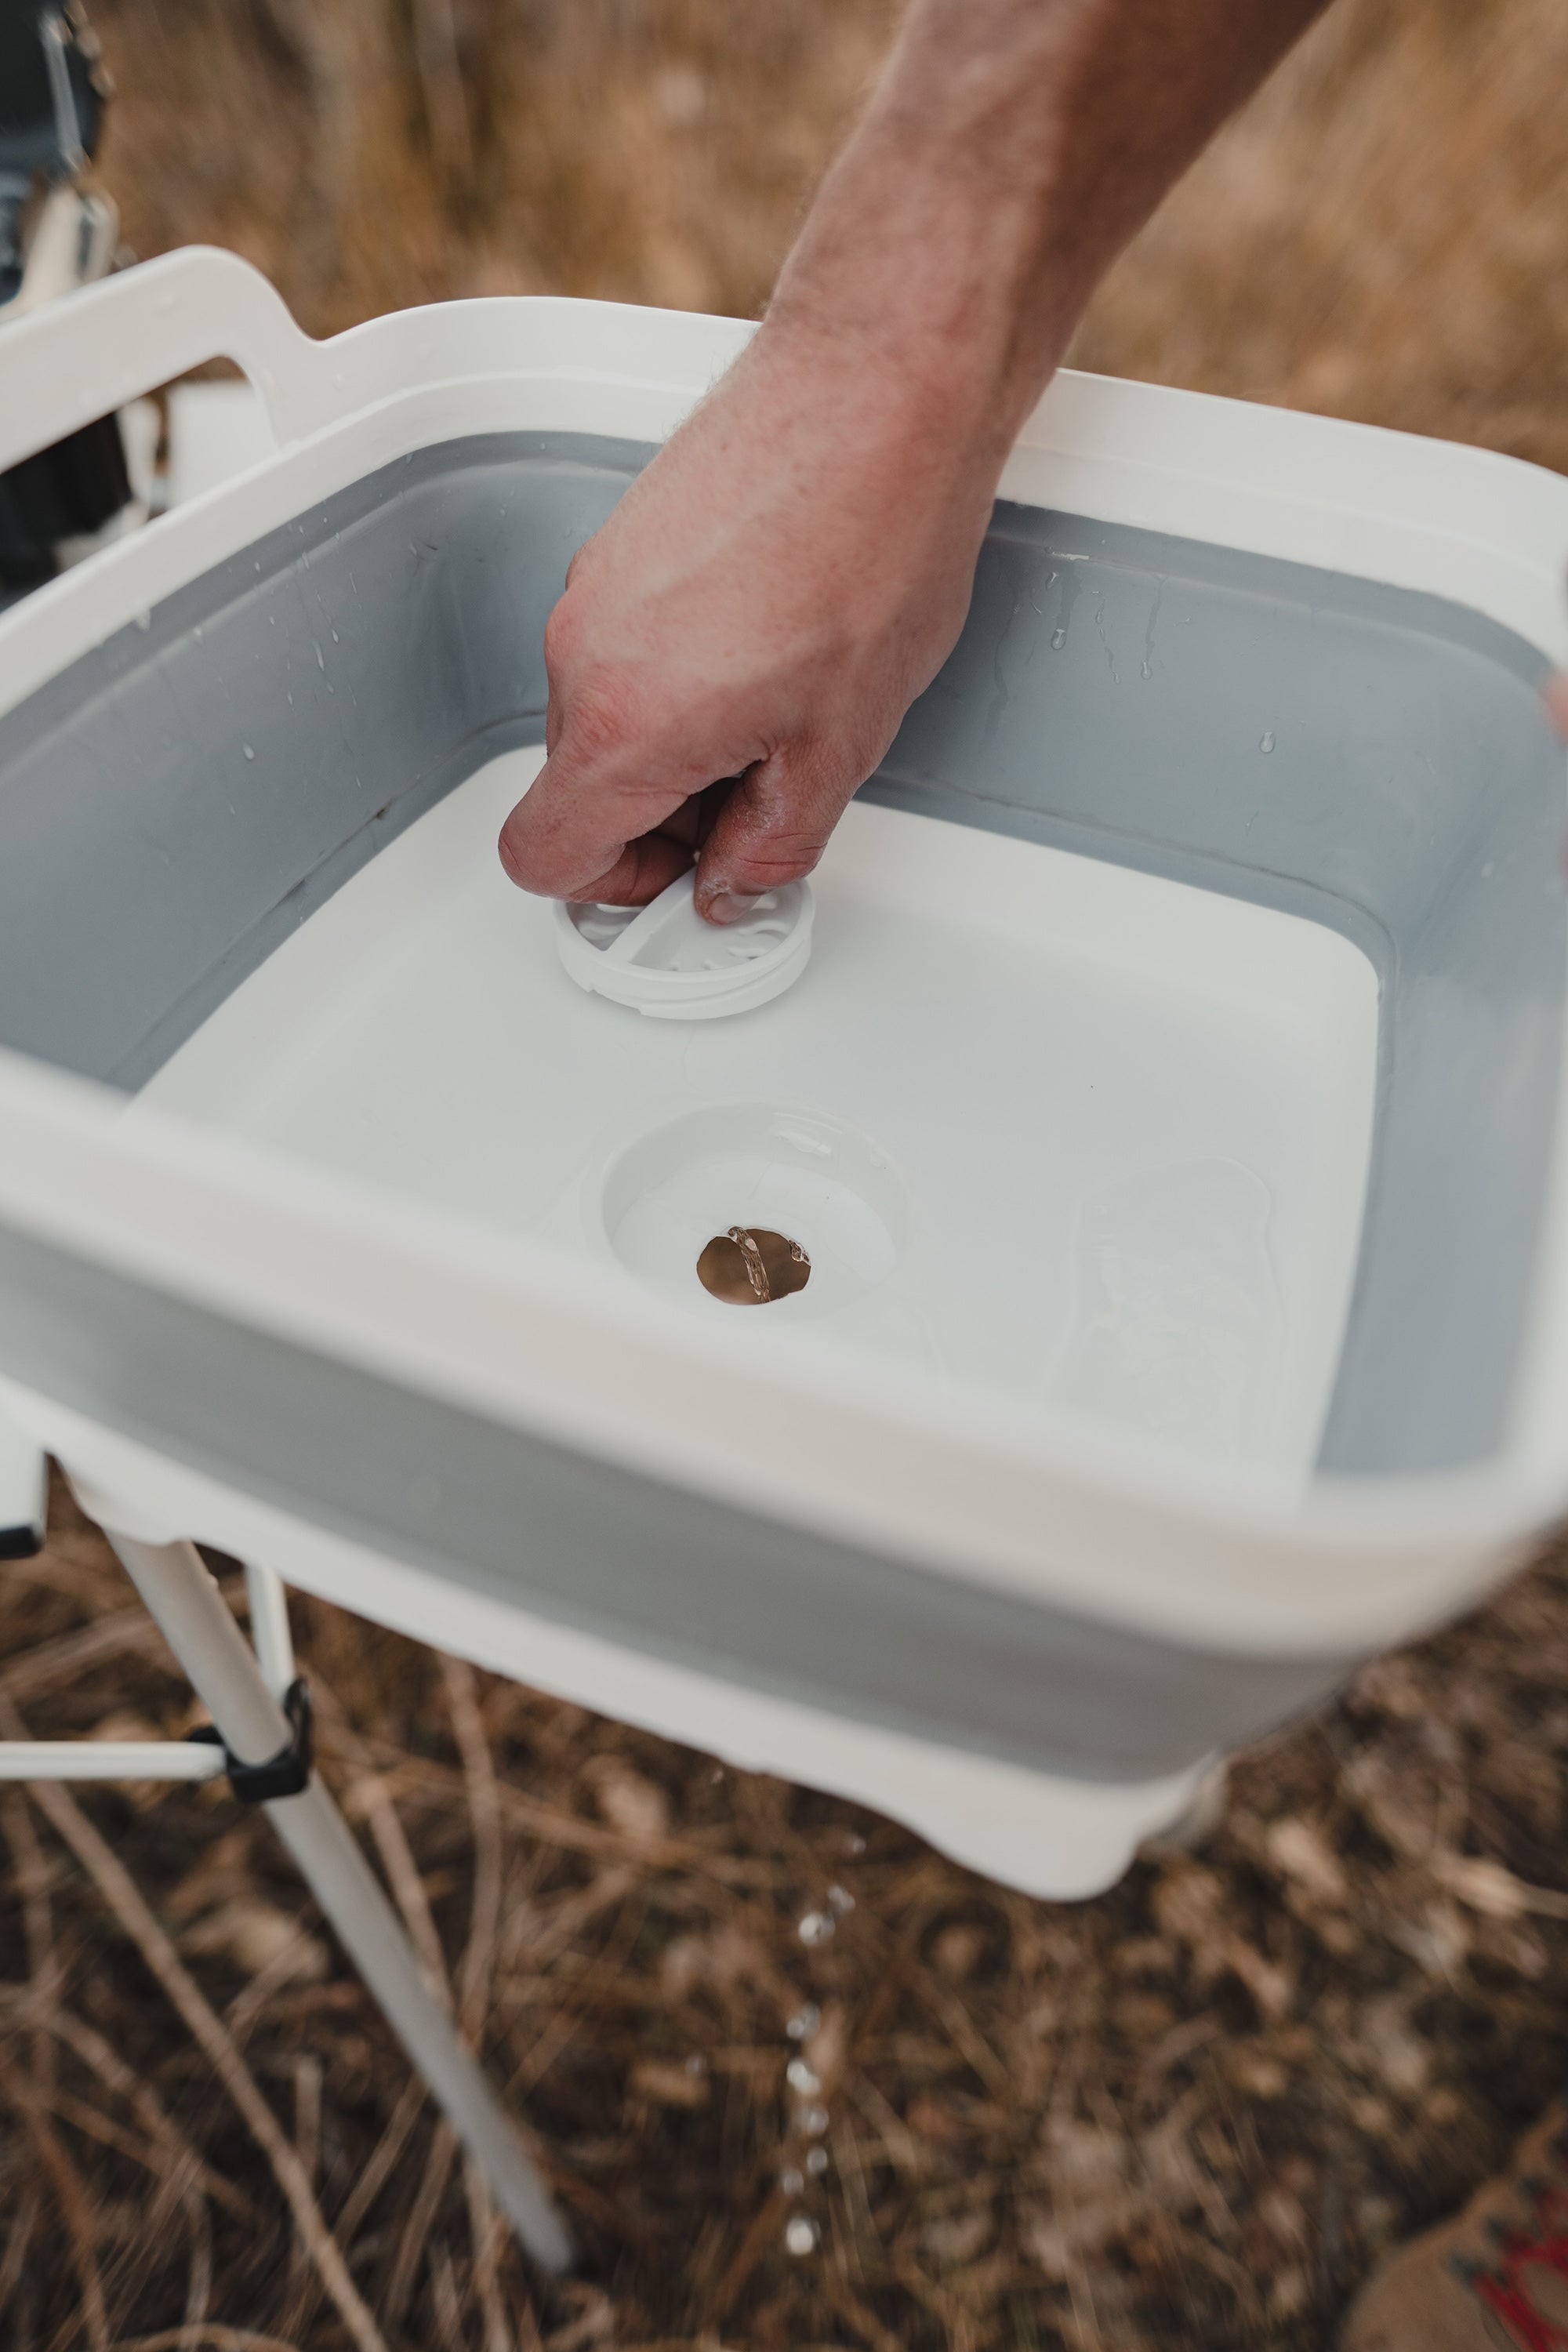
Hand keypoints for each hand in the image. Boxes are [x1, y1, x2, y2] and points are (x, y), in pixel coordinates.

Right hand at [496, 0, 1329, 922]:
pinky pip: (627, 642)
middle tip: (766, 789)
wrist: (887, 383)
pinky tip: (776, 639)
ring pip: (606, 712)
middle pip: (581, 784)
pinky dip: (683, 669)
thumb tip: (736, 884)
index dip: (617, 888)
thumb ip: (770, 844)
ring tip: (788, 701)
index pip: (543, 856)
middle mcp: (582, 648)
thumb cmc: (874, 535)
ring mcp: (595, 583)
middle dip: (665, 810)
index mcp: (622, 721)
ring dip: (679, 737)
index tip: (684, 875)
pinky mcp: (624, 537)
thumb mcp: (841, 744)